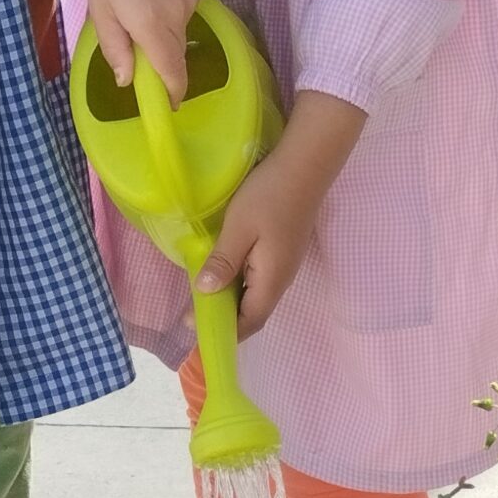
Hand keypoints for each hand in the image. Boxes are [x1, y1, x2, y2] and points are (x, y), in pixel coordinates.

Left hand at [84, 0, 201, 105]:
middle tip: (135, 40)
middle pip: (176, 52)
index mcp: (152, 25)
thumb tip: (127, 81)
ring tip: (139, 1)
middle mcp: (179, 14)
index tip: (166, 103)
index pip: (173, 72)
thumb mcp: (100, 9)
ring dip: (163, 28)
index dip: (172, 93)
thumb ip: (115, 49)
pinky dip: (170, 8)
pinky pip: (185, 7)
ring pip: (179, 29)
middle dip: (160, 57)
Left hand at [195, 91, 366, 337]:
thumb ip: (223, 262)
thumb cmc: (270, 195)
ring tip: (201, 299)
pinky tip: (221, 274)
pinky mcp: (282, 252)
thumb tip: (204, 292)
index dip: (225, 332)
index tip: (196, 332)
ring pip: (255, 296)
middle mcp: (281, 280)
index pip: (250, 321)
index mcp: (272, 280)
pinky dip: (238, 285)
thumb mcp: (239, 228)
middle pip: (253, 312)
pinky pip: (258, 280)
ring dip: (231, 302)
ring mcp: (284, 266)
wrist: (305, 165)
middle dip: (226, 321)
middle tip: (192, 316)